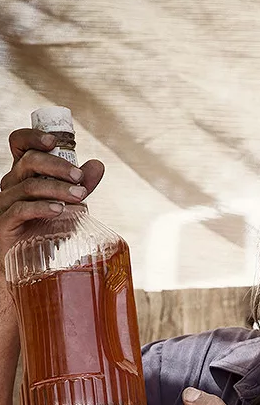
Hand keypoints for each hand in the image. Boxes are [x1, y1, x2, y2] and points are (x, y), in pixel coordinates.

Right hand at [0, 128, 104, 253]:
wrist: (29, 260)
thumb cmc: (45, 227)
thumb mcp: (66, 202)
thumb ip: (80, 184)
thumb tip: (97, 165)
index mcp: (24, 174)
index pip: (19, 144)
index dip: (32, 137)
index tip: (54, 141)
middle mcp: (12, 184)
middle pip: (28, 162)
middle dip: (57, 166)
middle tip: (79, 177)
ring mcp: (6, 203)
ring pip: (29, 187)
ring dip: (57, 189)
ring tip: (80, 196)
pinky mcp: (5, 223)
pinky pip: (21, 210)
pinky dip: (42, 207)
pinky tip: (59, 210)